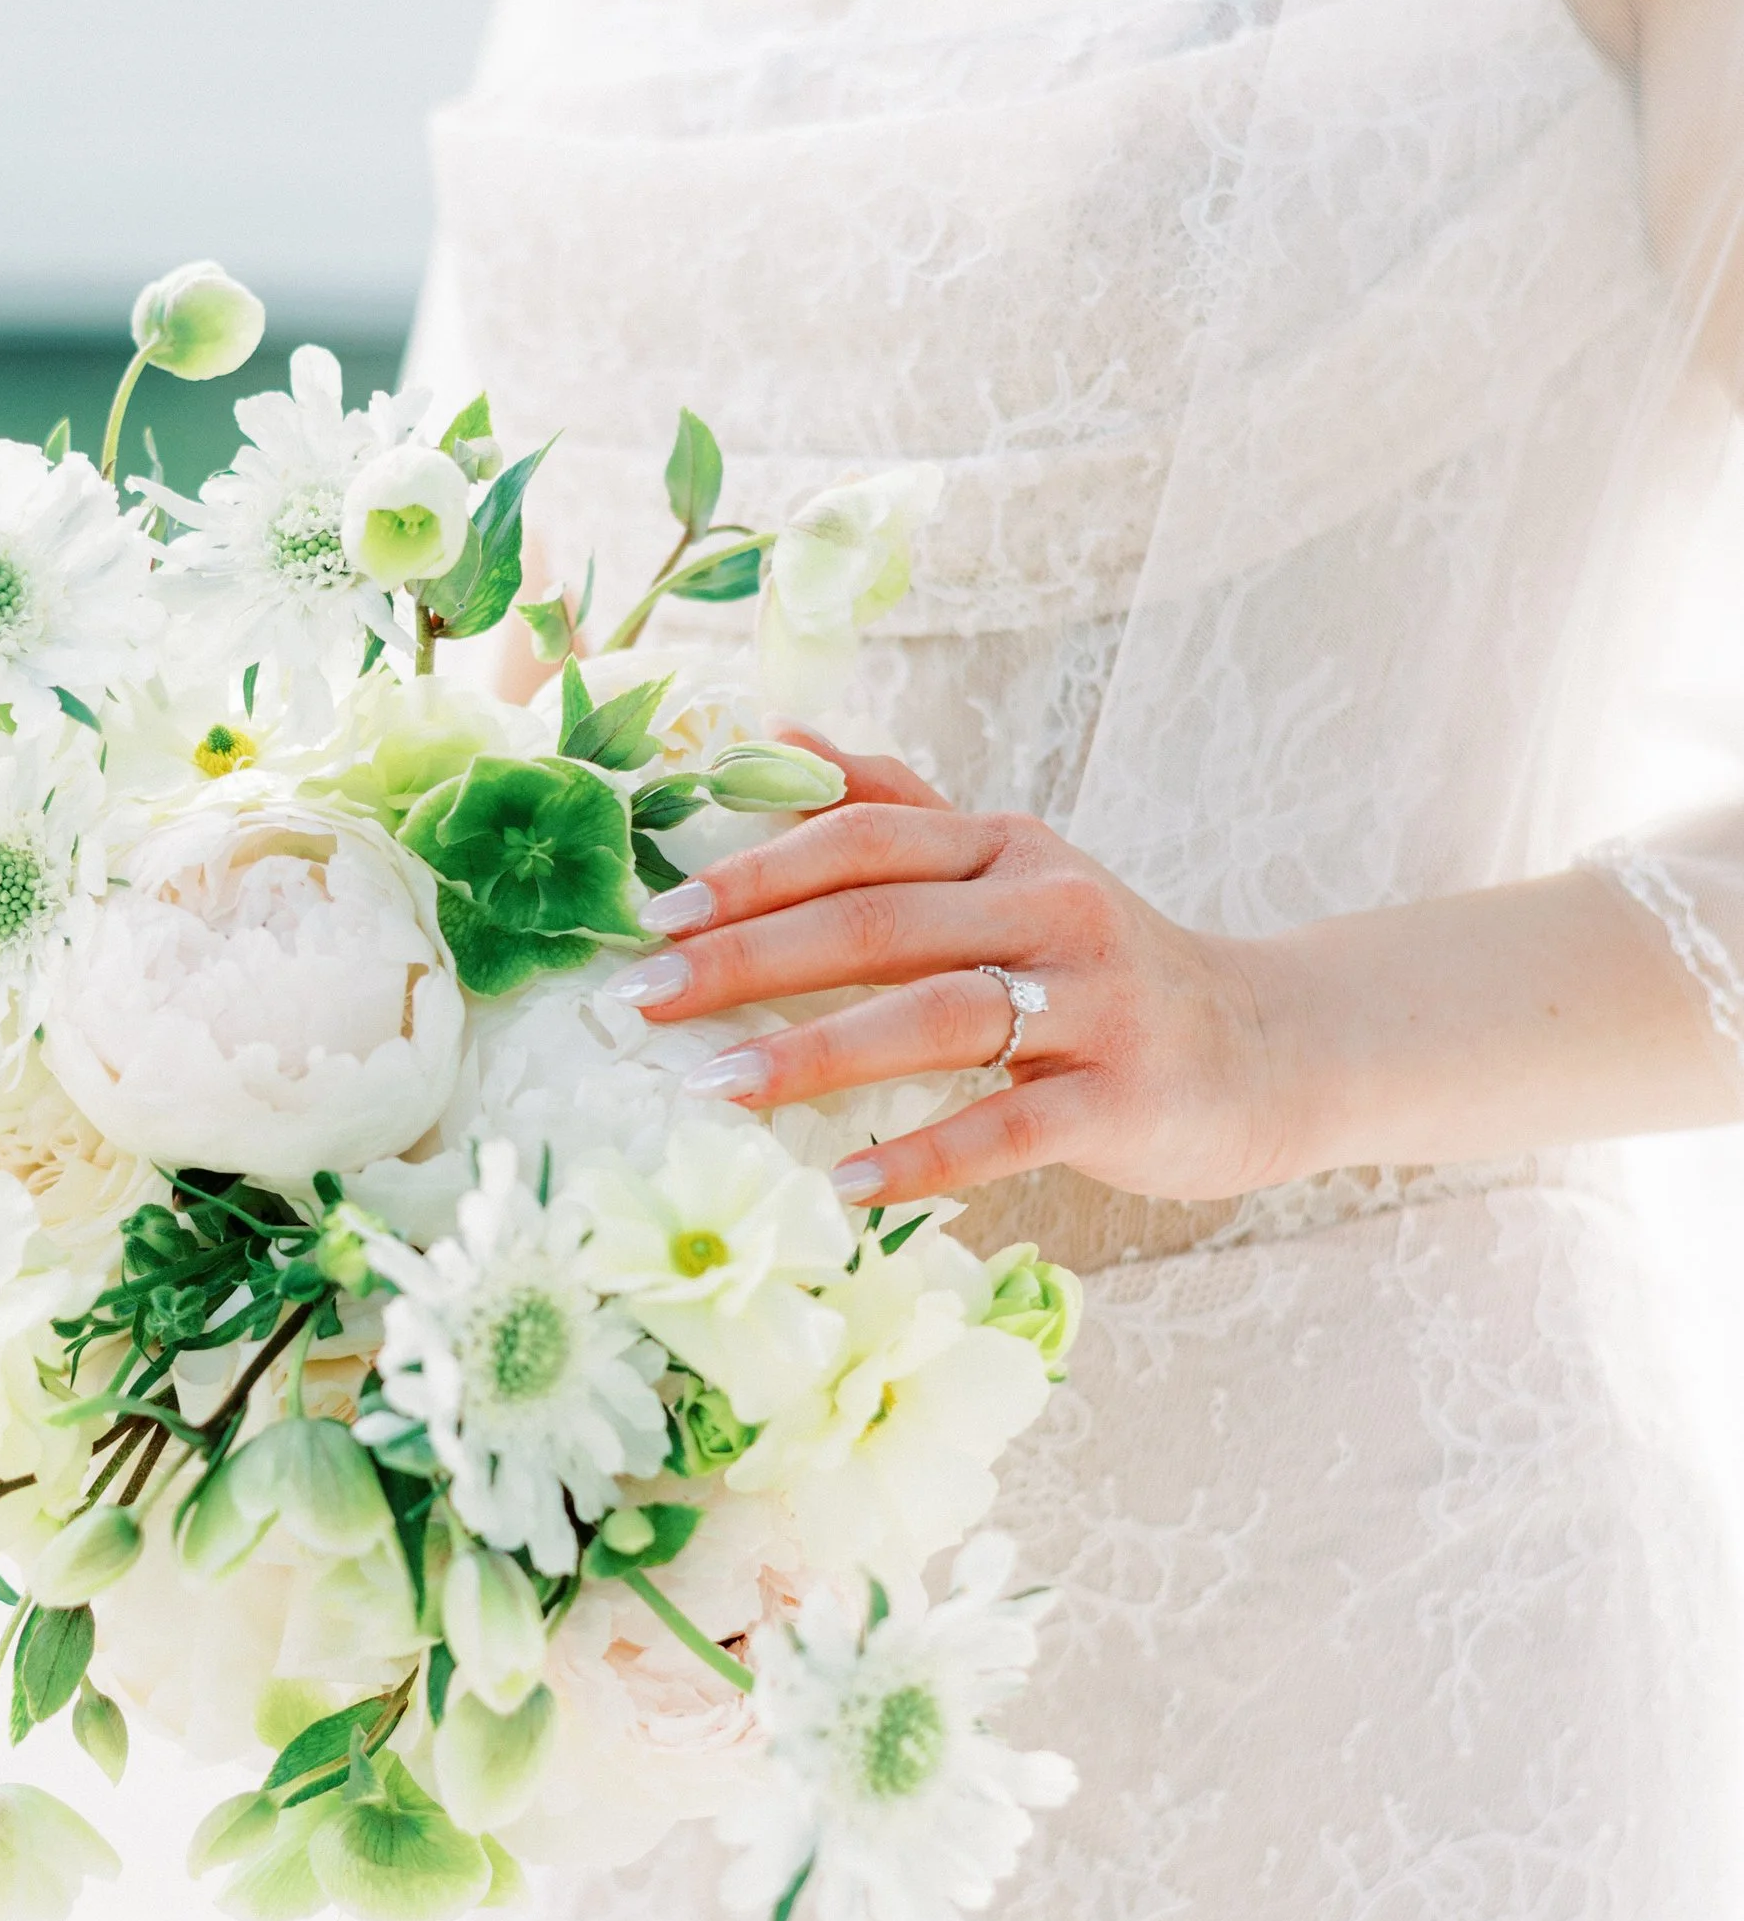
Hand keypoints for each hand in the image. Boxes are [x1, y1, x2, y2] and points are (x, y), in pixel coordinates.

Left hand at [609, 737, 1301, 1206]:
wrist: (1274, 1045)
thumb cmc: (1103, 966)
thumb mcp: (1010, 869)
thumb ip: (899, 807)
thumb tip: (777, 739)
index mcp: (1006, 846)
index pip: (863, 840)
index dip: (755, 872)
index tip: (658, 915)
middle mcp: (1051, 907)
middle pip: (880, 923)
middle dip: (750, 960)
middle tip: (646, 999)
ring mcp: (1096, 1002)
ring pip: (935, 1018)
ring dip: (815, 1053)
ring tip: (717, 1085)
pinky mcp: (1129, 1097)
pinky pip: (1008, 1127)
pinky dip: (922, 1154)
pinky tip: (844, 1181)